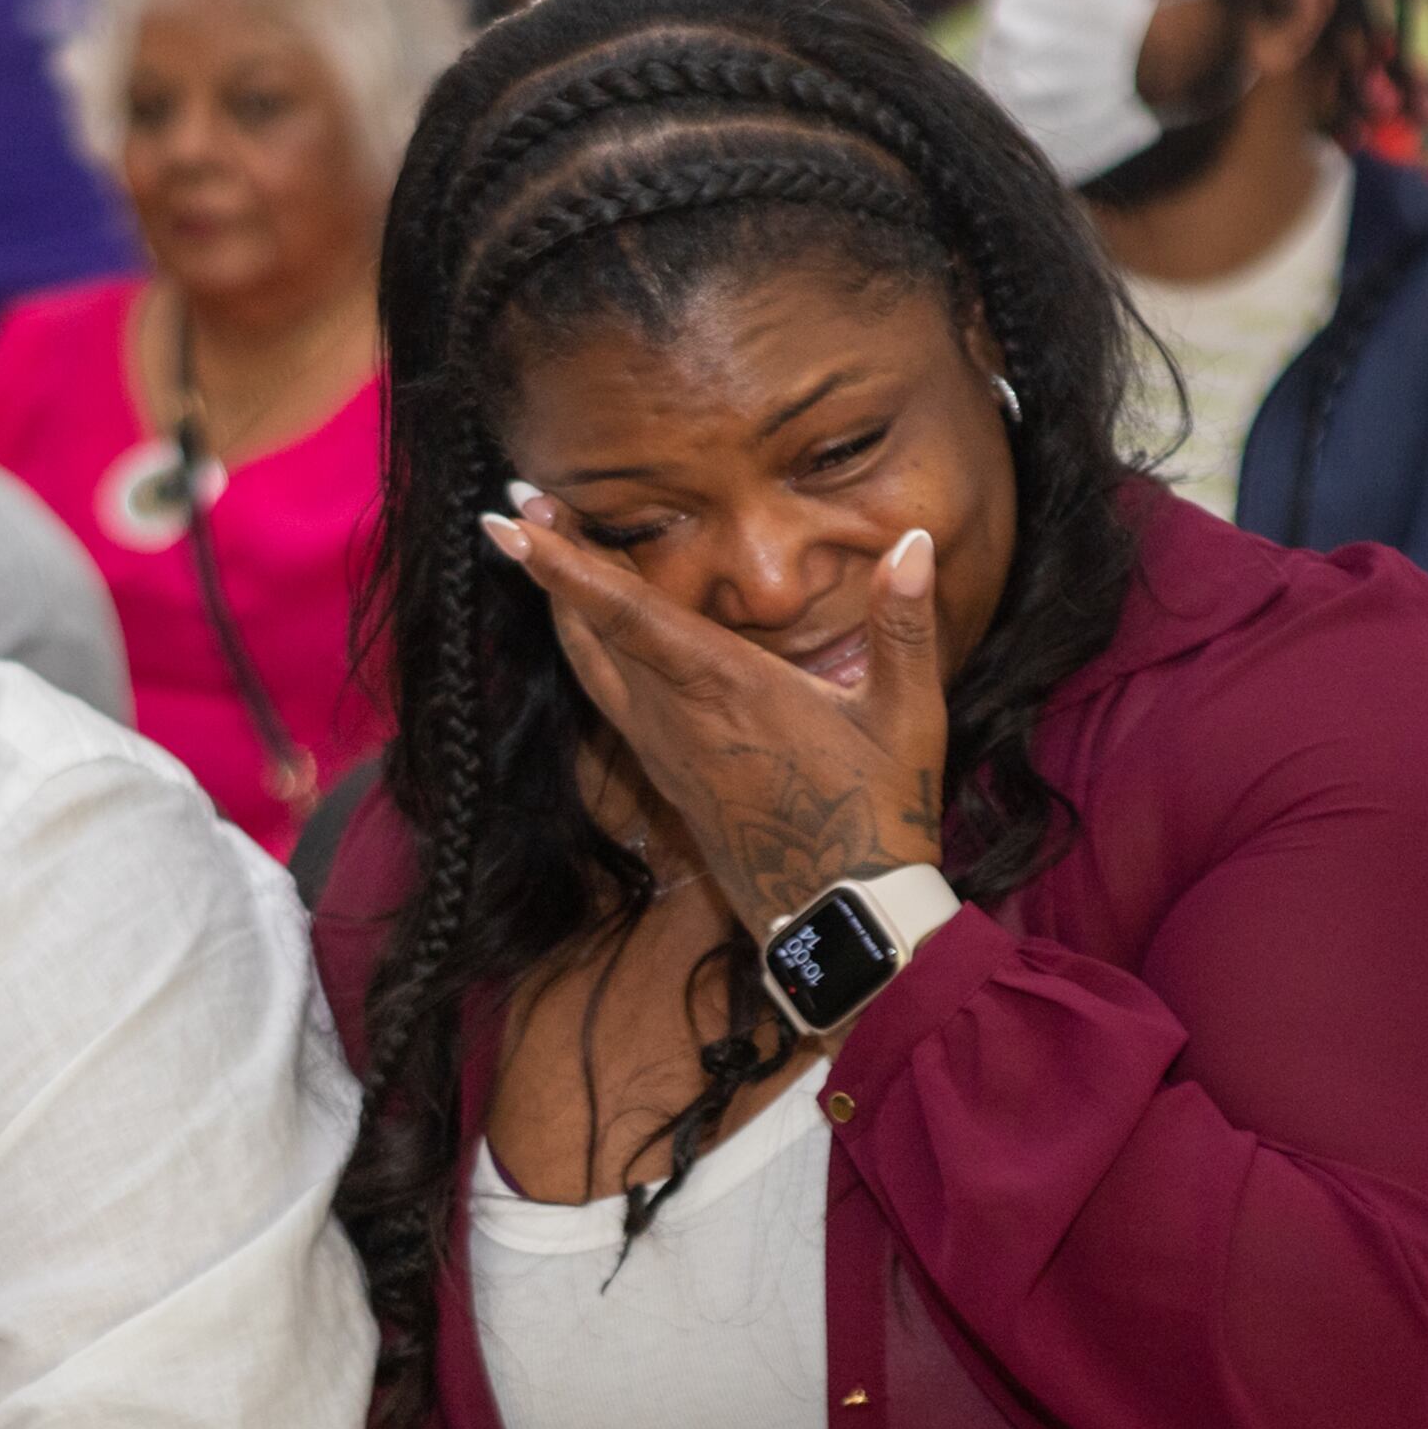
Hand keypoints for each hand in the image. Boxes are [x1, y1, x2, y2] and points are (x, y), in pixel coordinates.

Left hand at [483, 495, 946, 936]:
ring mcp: (666, 752)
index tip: (510, 522)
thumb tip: (917, 540)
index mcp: (726, 688)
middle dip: (551, 567)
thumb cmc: (878, 815)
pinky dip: (594, 655)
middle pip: (590, 632)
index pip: (628, 613)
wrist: (840, 921)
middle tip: (521, 507)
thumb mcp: (906, 716)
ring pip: (594, 669)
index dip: (565, 564)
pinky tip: (600, 636)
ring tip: (546, 555)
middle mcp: (677, 717)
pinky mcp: (669, 778)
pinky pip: (613, 702)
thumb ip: (905, 622)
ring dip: (567, 611)